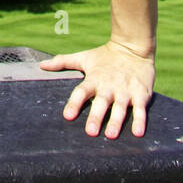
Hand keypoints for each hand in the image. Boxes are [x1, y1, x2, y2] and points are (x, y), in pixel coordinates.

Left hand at [39, 39, 155, 138]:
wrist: (133, 47)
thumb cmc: (105, 56)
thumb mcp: (84, 58)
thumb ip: (63, 62)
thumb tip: (41, 65)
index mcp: (94, 79)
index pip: (81, 92)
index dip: (74, 103)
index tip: (67, 116)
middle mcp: (109, 86)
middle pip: (101, 102)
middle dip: (96, 117)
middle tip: (91, 132)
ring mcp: (125, 91)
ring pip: (120, 108)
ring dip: (116, 121)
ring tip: (111, 135)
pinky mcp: (141, 94)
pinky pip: (141, 109)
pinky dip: (140, 120)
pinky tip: (138, 132)